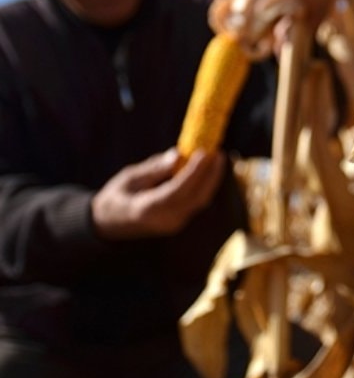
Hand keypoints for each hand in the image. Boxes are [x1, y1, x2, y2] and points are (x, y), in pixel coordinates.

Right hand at [91, 149, 224, 239]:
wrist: (110, 225)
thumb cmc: (115, 197)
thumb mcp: (128, 178)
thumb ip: (153, 169)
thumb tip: (178, 155)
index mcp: (148, 210)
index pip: (177, 191)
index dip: (193, 172)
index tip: (204, 152)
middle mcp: (165, 220)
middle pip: (196, 198)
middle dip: (211, 174)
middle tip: (218, 152)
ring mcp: (175, 223)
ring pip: (200, 200)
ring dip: (212, 179)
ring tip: (218, 157)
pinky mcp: (180, 220)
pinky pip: (197, 201)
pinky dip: (205, 184)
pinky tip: (209, 168)